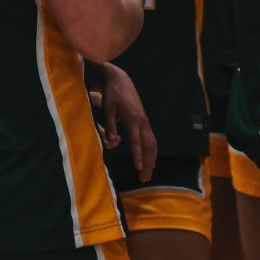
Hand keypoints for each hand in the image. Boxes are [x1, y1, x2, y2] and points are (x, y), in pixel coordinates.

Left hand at [94, 61, 156, 181]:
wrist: (121, 80)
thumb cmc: (112, 95)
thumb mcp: (108, 108)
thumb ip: (110, 125)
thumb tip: (112, 141)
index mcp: (133, 119)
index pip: (136, 141)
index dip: (138, 155)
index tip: (138, 168)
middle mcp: (142, 121)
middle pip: (148, 146)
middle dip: (147, 163)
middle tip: (144, 179)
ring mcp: (145, 121)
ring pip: (152, 144)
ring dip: (151, 160)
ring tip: (148, 174)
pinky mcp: (144, 121)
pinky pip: (151, 139)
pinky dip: (152, 151)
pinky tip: (150, 161)